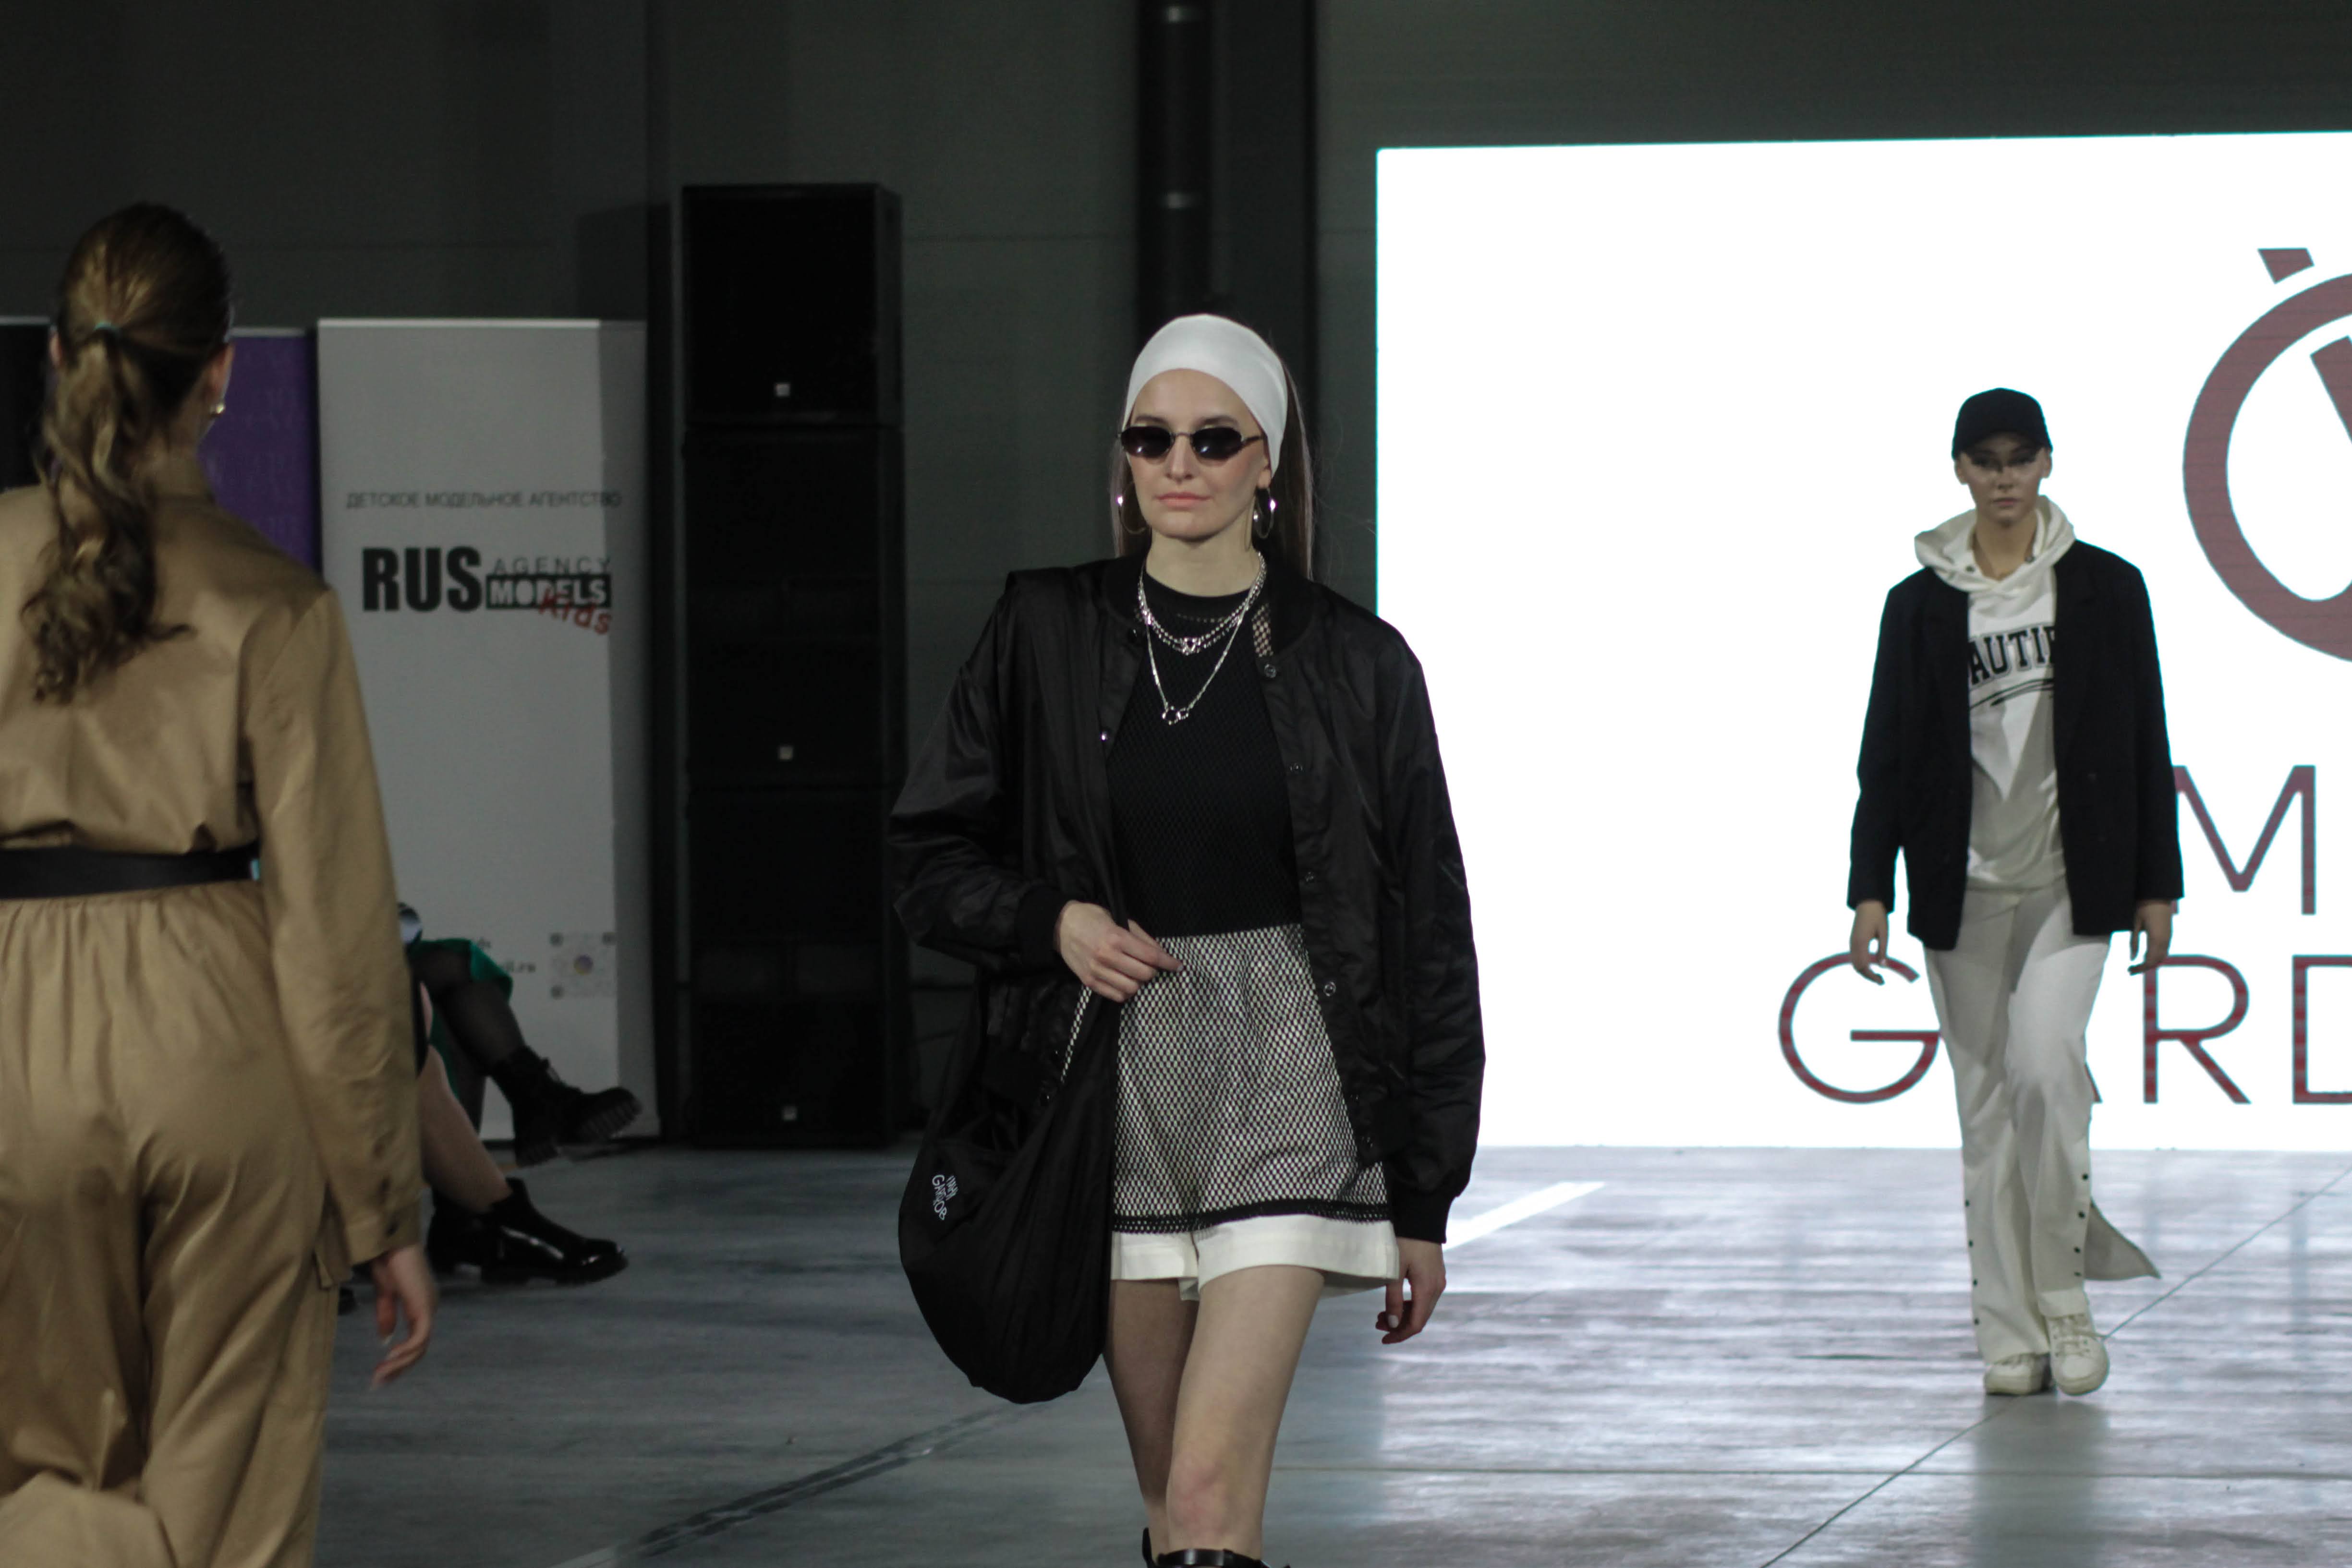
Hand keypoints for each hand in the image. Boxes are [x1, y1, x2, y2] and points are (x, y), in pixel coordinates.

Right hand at [367, 1243, 436, 1387]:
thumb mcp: (385, 1293)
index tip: (379, 1374)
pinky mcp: (424, 1306)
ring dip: (399, 1364)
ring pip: (420, 1347)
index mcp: (421, 1306)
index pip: (416, 1341)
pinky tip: (389, 1356)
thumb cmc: (388, 1261)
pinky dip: (406, 1350)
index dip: (399, 1360)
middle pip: (419, 1349)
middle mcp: (429, 1308)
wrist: (389, 1243)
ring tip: (379, 1374)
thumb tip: (385, 1340)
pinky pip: (419, 1337)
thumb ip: (387, 1315)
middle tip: (377, 1382)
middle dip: (398, 1368)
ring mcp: (429, 1307)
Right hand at [1055, 902, 1179, 1000]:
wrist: (1060, 926)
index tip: (1178, 966)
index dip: (1168, 962)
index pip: (1150, 956)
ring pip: (1132, 989)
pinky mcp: (1089, 982)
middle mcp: (1106, 956)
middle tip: (1149, 965)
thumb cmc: (1092, 919)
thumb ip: (1141, 937)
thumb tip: (1161, 953)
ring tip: (1135, 973)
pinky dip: (1125, 991)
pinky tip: (1124, 981)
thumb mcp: (1118, 919)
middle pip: (1144, 974)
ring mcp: (1097, 971)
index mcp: (1116, 938)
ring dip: (1139, 982)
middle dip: (1152, 971)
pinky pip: (1117, 996)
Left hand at [1377, 1238, 1445, 1343]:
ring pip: (1421, 1308)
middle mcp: (1437, 1288)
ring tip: (1381, 1314)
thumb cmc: (1404, 1240)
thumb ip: (1393, 1298)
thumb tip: (1393, 1324)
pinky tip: (1395, 1301)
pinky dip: (1409, 1303)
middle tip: (1376, 1323)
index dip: (1400, 1335)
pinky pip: (1423, 1297)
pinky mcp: (1435, 1273)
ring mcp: (1438, 1280)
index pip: (1416, 1323)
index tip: (1383, 1339)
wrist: (1421, 1216)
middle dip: (1398, 1325)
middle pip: (1419, 1318)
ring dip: (1402, 1314)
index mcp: (1427, 1289)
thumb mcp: (1394, 1270)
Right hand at [1849, 900, 1889, 983]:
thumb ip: (1883, 950)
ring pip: (1854, 963)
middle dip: (1868, 976)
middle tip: (1881, 981)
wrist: (1867, 902)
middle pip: (1857, 967)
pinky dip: (1862, 964)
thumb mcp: (1884, 933)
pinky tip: (1871, 965)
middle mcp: (1853, 944)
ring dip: (1864, 971)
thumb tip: (1883, 967)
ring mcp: (1852, 942)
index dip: (1872, 976)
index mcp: (1861, 943)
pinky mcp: (1853, 940)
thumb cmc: (1878, 916)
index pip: (1864, 966)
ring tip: (1877, 975)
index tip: (1882, 981)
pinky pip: (1854, 957)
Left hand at [2128, 900, 2173, 975]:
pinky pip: (2164, 950)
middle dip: (2145, 967)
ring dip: (2151, 962)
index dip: (2140, 968)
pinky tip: (2146, 955)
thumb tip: (2133, 959)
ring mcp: (2169, 937)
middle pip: (2157, 961)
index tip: (2129, 970)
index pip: (2149, 961)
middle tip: (2131, 969)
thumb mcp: (2135, 924)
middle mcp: (2165, 940)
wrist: (2158, 895)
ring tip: (2137, 964)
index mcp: (2156, 939)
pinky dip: (2155, 956)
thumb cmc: (2143, 908)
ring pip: (2162, 956)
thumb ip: (2134, 942)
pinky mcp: (2169, 933)